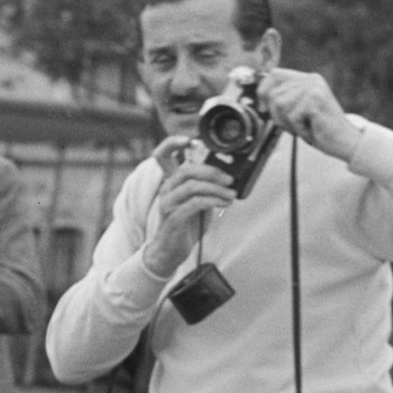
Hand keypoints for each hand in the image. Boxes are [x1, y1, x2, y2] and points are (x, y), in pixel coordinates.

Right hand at [143, 149, 245, 271]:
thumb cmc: (185, 224)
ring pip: (193, 186)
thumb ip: (205, 187)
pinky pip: (195, 203)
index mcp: (170, 181)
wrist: (170, 251)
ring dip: (217, 189)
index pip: (162, 155)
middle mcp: (166, 189)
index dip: (173, 143)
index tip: (191, 141)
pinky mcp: (173, 217)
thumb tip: (227, 176)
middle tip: (230, 179)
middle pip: (187, 170)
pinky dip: (213, 201)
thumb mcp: (197, 201)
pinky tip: (224, 204)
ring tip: (231, 194)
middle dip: (213, 172)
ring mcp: (168, 203)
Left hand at [252, 67, 361, 163]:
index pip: (275, 74)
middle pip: (274, 93)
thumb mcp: (299, 109)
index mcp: (307, 79)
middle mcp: (311, 80)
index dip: (263, 90)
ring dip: (288, 123)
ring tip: (304, 127)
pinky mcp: (316, 101)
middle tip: (293, 125)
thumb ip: (283, 99)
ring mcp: (314, 89)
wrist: (344, 141)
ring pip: (280, 105)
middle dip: (277, 115)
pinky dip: (298, 129)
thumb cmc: (320, 128)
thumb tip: (259, 97)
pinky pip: (292, 117)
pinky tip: (311, 130)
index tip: (262, 107)